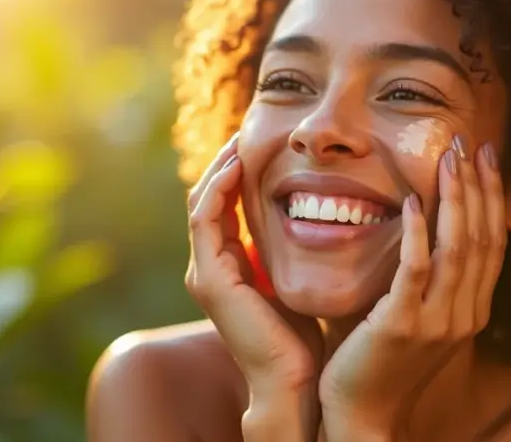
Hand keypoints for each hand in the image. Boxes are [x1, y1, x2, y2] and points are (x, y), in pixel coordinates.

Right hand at [184, 133, 323, 406]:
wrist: (294, 380)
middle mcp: (209, 267)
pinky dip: (218, 190)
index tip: (259, 143)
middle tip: (246, 130)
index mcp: (227, 267)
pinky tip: (237, 166)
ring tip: (240, 139)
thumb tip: (309, 216)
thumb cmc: (301, 336)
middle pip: (207, 199)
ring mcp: (205, 274)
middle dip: (224, 162)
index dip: (236, 172)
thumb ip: (287, 251)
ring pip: (201, 203)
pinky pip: (206, 221)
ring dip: (218, 168)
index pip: (224, 206)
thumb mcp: (293, 279)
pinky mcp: (210, 280)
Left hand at [318, 137, 506, 438]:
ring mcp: (436, 321)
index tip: (487, 157)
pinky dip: (418, 233)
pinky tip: (414, 201)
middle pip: (481, 238)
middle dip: (479, 186)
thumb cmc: (379, 359)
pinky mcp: (401, 325)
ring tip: (451, 158)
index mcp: (471, 310)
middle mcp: (463, 315)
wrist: (362, 414)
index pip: (492, 243)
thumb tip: (422, 226)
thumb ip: (426, 278)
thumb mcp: (415, 316)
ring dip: (456, 199)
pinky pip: (416, 271)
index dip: (492, 197)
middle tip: (472, 143)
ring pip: (457, 248)